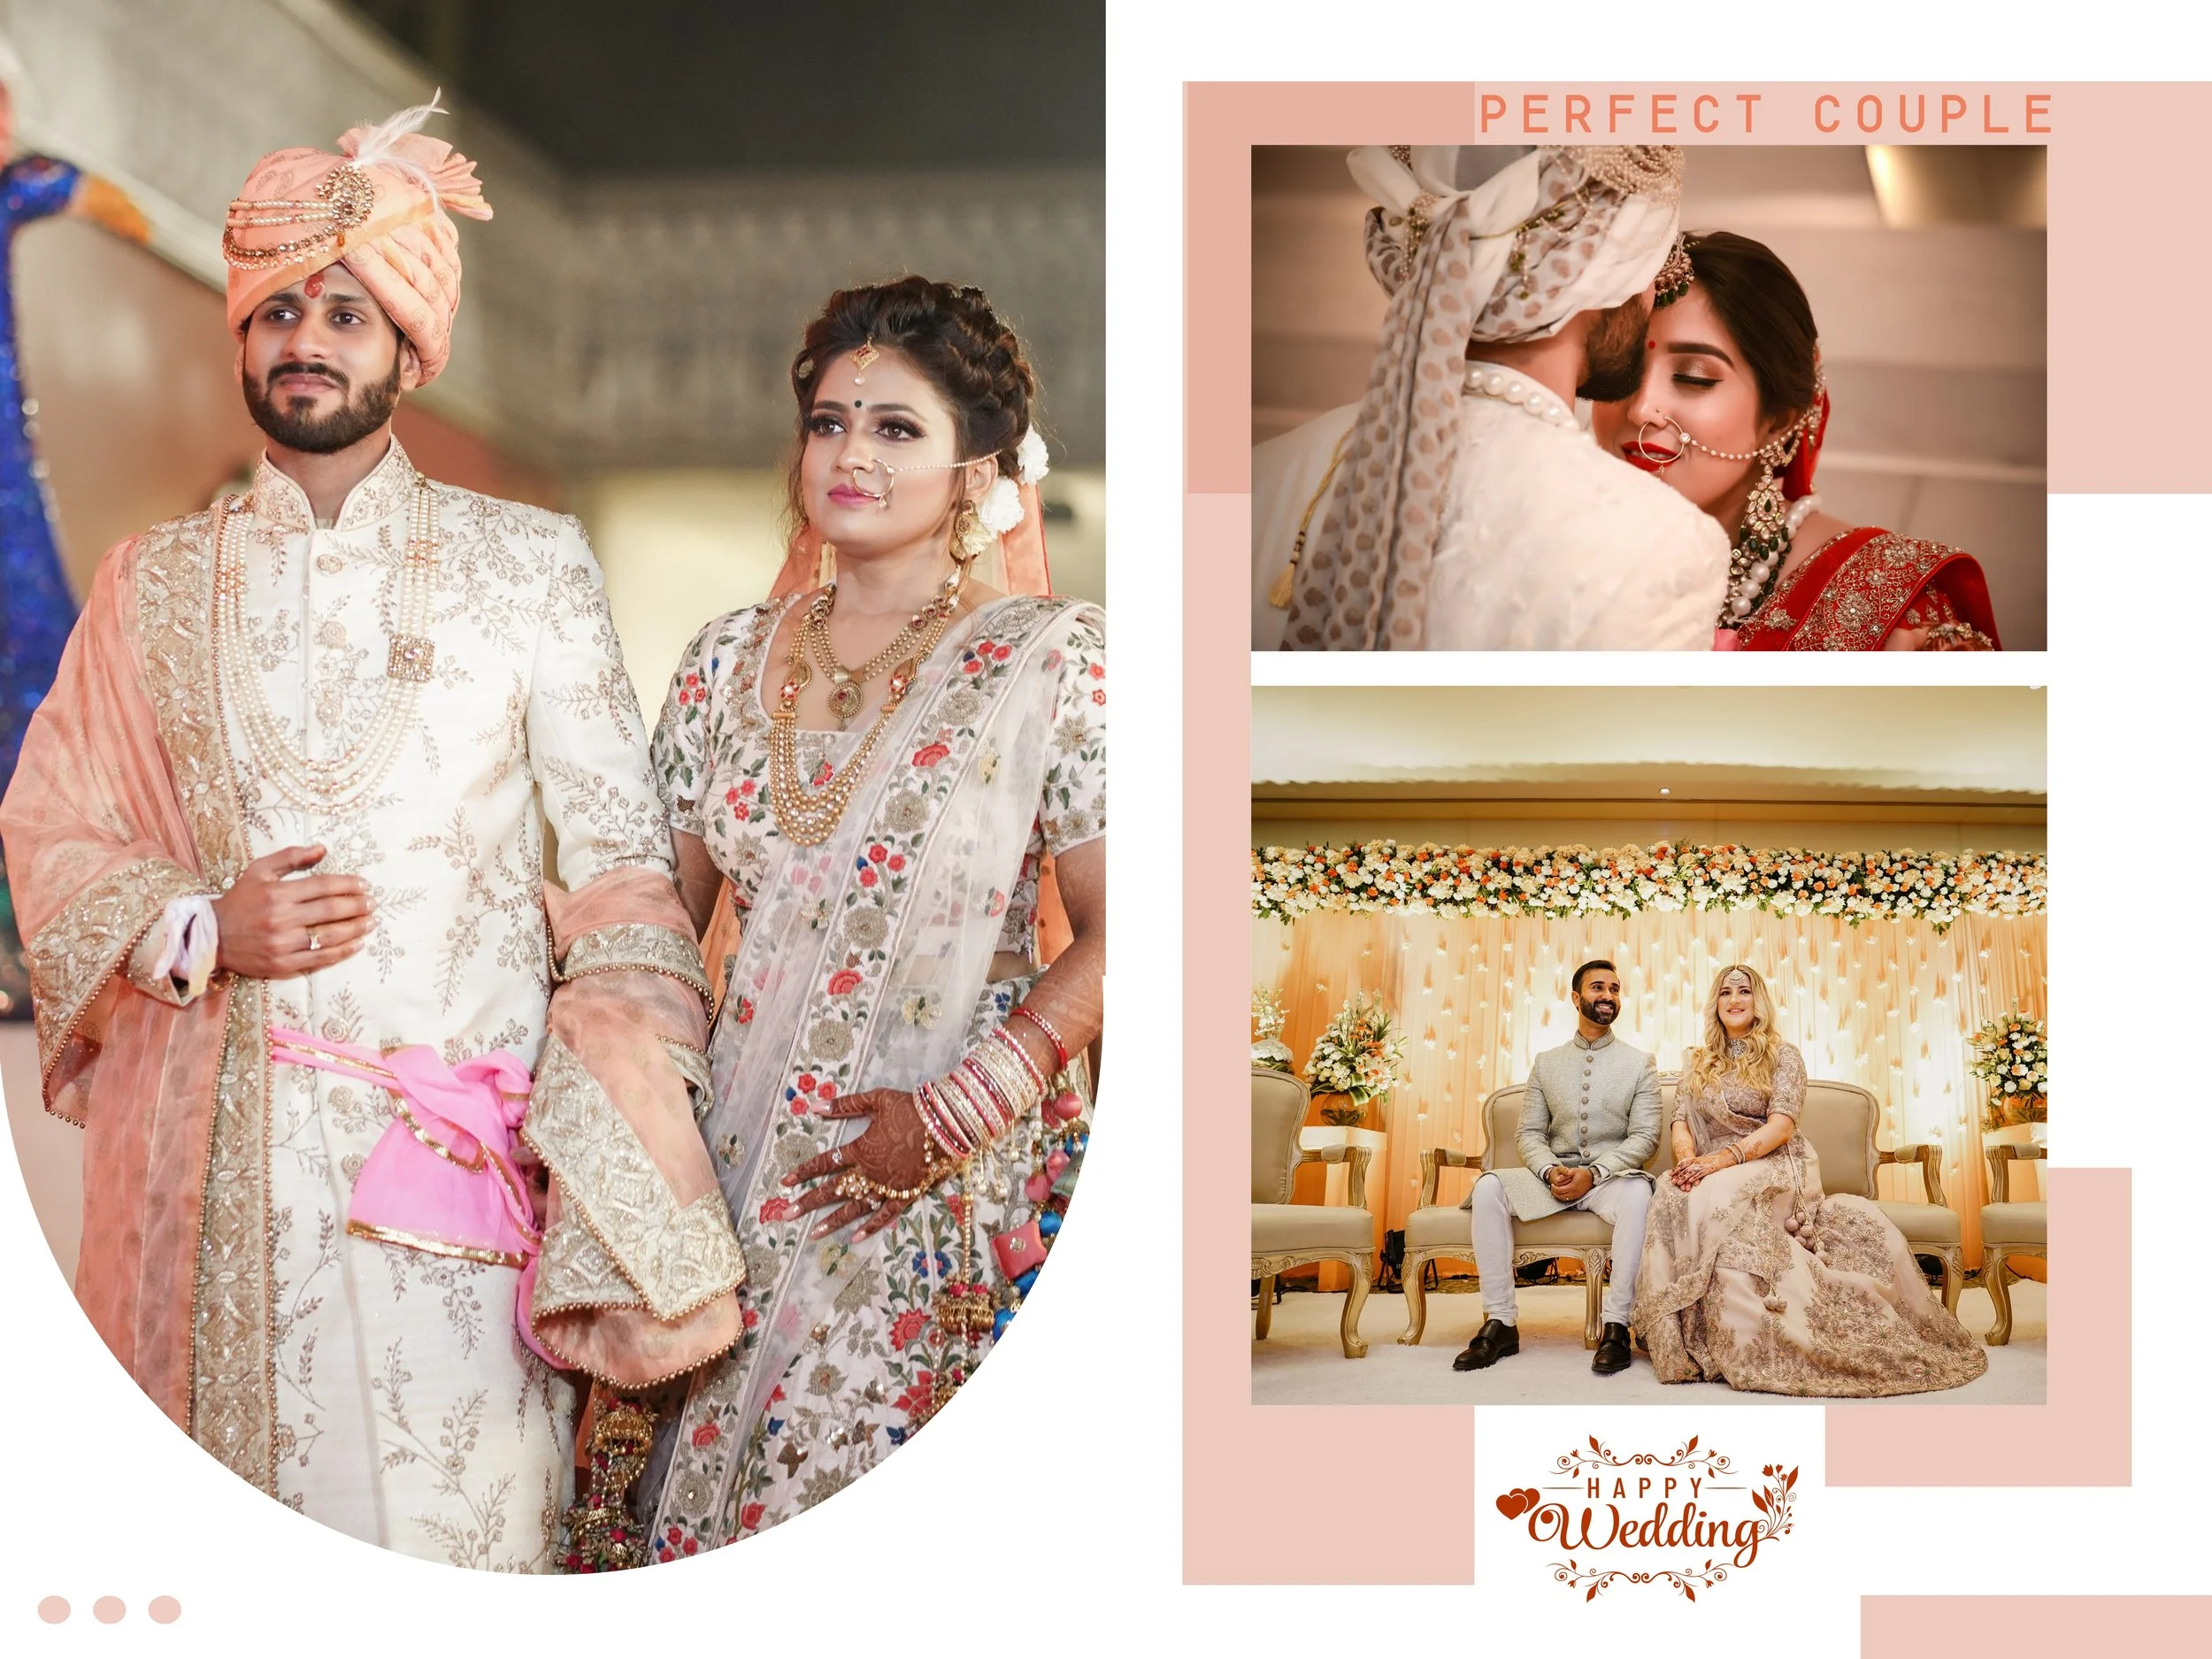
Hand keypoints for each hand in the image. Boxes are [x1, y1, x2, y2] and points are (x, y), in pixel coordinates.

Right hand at [210, 845, 374, 979]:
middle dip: (358, 906)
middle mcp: (281, 919)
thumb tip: (323, 848)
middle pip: (331, 911)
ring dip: (356, 929)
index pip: (323, 886)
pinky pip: (320, 958)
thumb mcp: (259, 871)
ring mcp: (282, 944)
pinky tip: (358, 944)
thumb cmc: (239, 900)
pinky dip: (343, 951)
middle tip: (373, 903)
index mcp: (277, 893)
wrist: (210, 936)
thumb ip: (291, 857)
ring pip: (329, 936)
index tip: (364, 885)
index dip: (348, 885)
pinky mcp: (282, 964)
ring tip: (371, 922)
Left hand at [782, 1089, 940, 1241]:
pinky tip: (855, 1238)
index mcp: (860, 1150)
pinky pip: (884, 1215)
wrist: (947, 1124)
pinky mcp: (905, 1195)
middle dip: (808, 1203)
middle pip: (833, 1190)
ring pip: (854, 1208)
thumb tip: (814, 1106)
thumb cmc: (911, 1109)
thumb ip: (845, 1105)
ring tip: (813, 1234)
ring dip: (833, 1221)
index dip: (803, 1172)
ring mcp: (886, 1187)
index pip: (824, 1163)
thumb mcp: (876, 1100)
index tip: (784, 1182)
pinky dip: (870, 1227)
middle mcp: (869, 1173)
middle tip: (786, 1215)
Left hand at [1547, 1165, 1594, 1202]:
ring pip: (1564, 1199)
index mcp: (1573, 1186)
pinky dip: (1563, 1197)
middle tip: (1552, 1188)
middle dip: (1555, 1193)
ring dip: (1558, 1196)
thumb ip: (1564, 1175)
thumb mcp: (1573, 1171)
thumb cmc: (1583, 1173)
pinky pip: (1569, 1199)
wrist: (1592, 1178)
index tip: (1552, 1185)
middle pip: (1561, 1196)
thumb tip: (1557, 1179)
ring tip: (1555, 1191)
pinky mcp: (1578, 1196)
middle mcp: (1575, 1192)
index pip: (1560, 1190)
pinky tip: (1561, 1193)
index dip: (1554, 1188)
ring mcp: (1577, 1195)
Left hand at [1671, 1152, 1732, 1189]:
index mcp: (1694, 1159)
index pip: (1682, 1164)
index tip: (1670, 1174)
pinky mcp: (1707, 1169)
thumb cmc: (1710, 1161)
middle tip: (1672, 1181)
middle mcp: (1696, 1162)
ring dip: (1684, 1178)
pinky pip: (1700, 1174)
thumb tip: (1684, 1171)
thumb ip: (1692, 1164)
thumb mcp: (1699, 1161)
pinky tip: (1690, 1182)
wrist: (1721, 1158)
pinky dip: (1694, 1178)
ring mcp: (1702, 1166)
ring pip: (1690, 1172)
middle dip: (1678, 1176)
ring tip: (1679, 1183)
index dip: (1676, 1169)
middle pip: (1685, 1169)